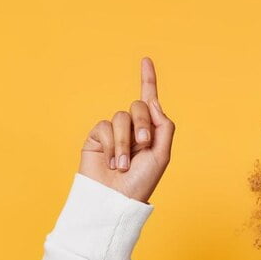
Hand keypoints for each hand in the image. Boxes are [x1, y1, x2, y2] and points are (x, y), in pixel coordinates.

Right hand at [77, 56, 174, 203]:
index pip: (149, 102)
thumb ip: (163, 125)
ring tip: (123, 165)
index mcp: (149, 132)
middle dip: (142, 125)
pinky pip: (105, 127)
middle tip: (143, 146)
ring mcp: (113, 133)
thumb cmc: (140, 182)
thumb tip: (153, 102)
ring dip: (125, 143)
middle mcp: (131, 129)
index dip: (148, 80)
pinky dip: (112, 145)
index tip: (146, 60)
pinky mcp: (97, 138)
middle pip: (138, 106)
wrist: (116, 199)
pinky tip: (111, 162)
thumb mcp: (162, 154)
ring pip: (121, 117)